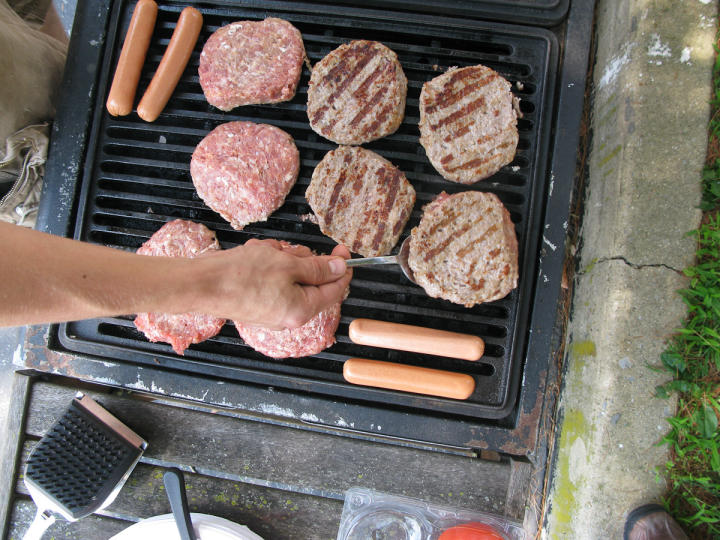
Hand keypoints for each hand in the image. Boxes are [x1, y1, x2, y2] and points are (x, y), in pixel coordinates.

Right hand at [193, 239, 351, 329]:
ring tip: (263, 253)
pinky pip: (271, 279)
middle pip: (310, 281)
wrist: (201, 284)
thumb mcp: (287, 264)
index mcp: (301, 310)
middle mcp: (288, 317)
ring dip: (280, 259)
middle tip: (286, 250)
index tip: (343, 250)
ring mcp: (271, 311)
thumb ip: (318, 268)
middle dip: (300, 260)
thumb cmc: (241, 275)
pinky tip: (253, 257)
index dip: (341, 268)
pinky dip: (267, 264)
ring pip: (289, 276)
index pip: (334, 290)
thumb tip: (339, 268)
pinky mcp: (256, 303)